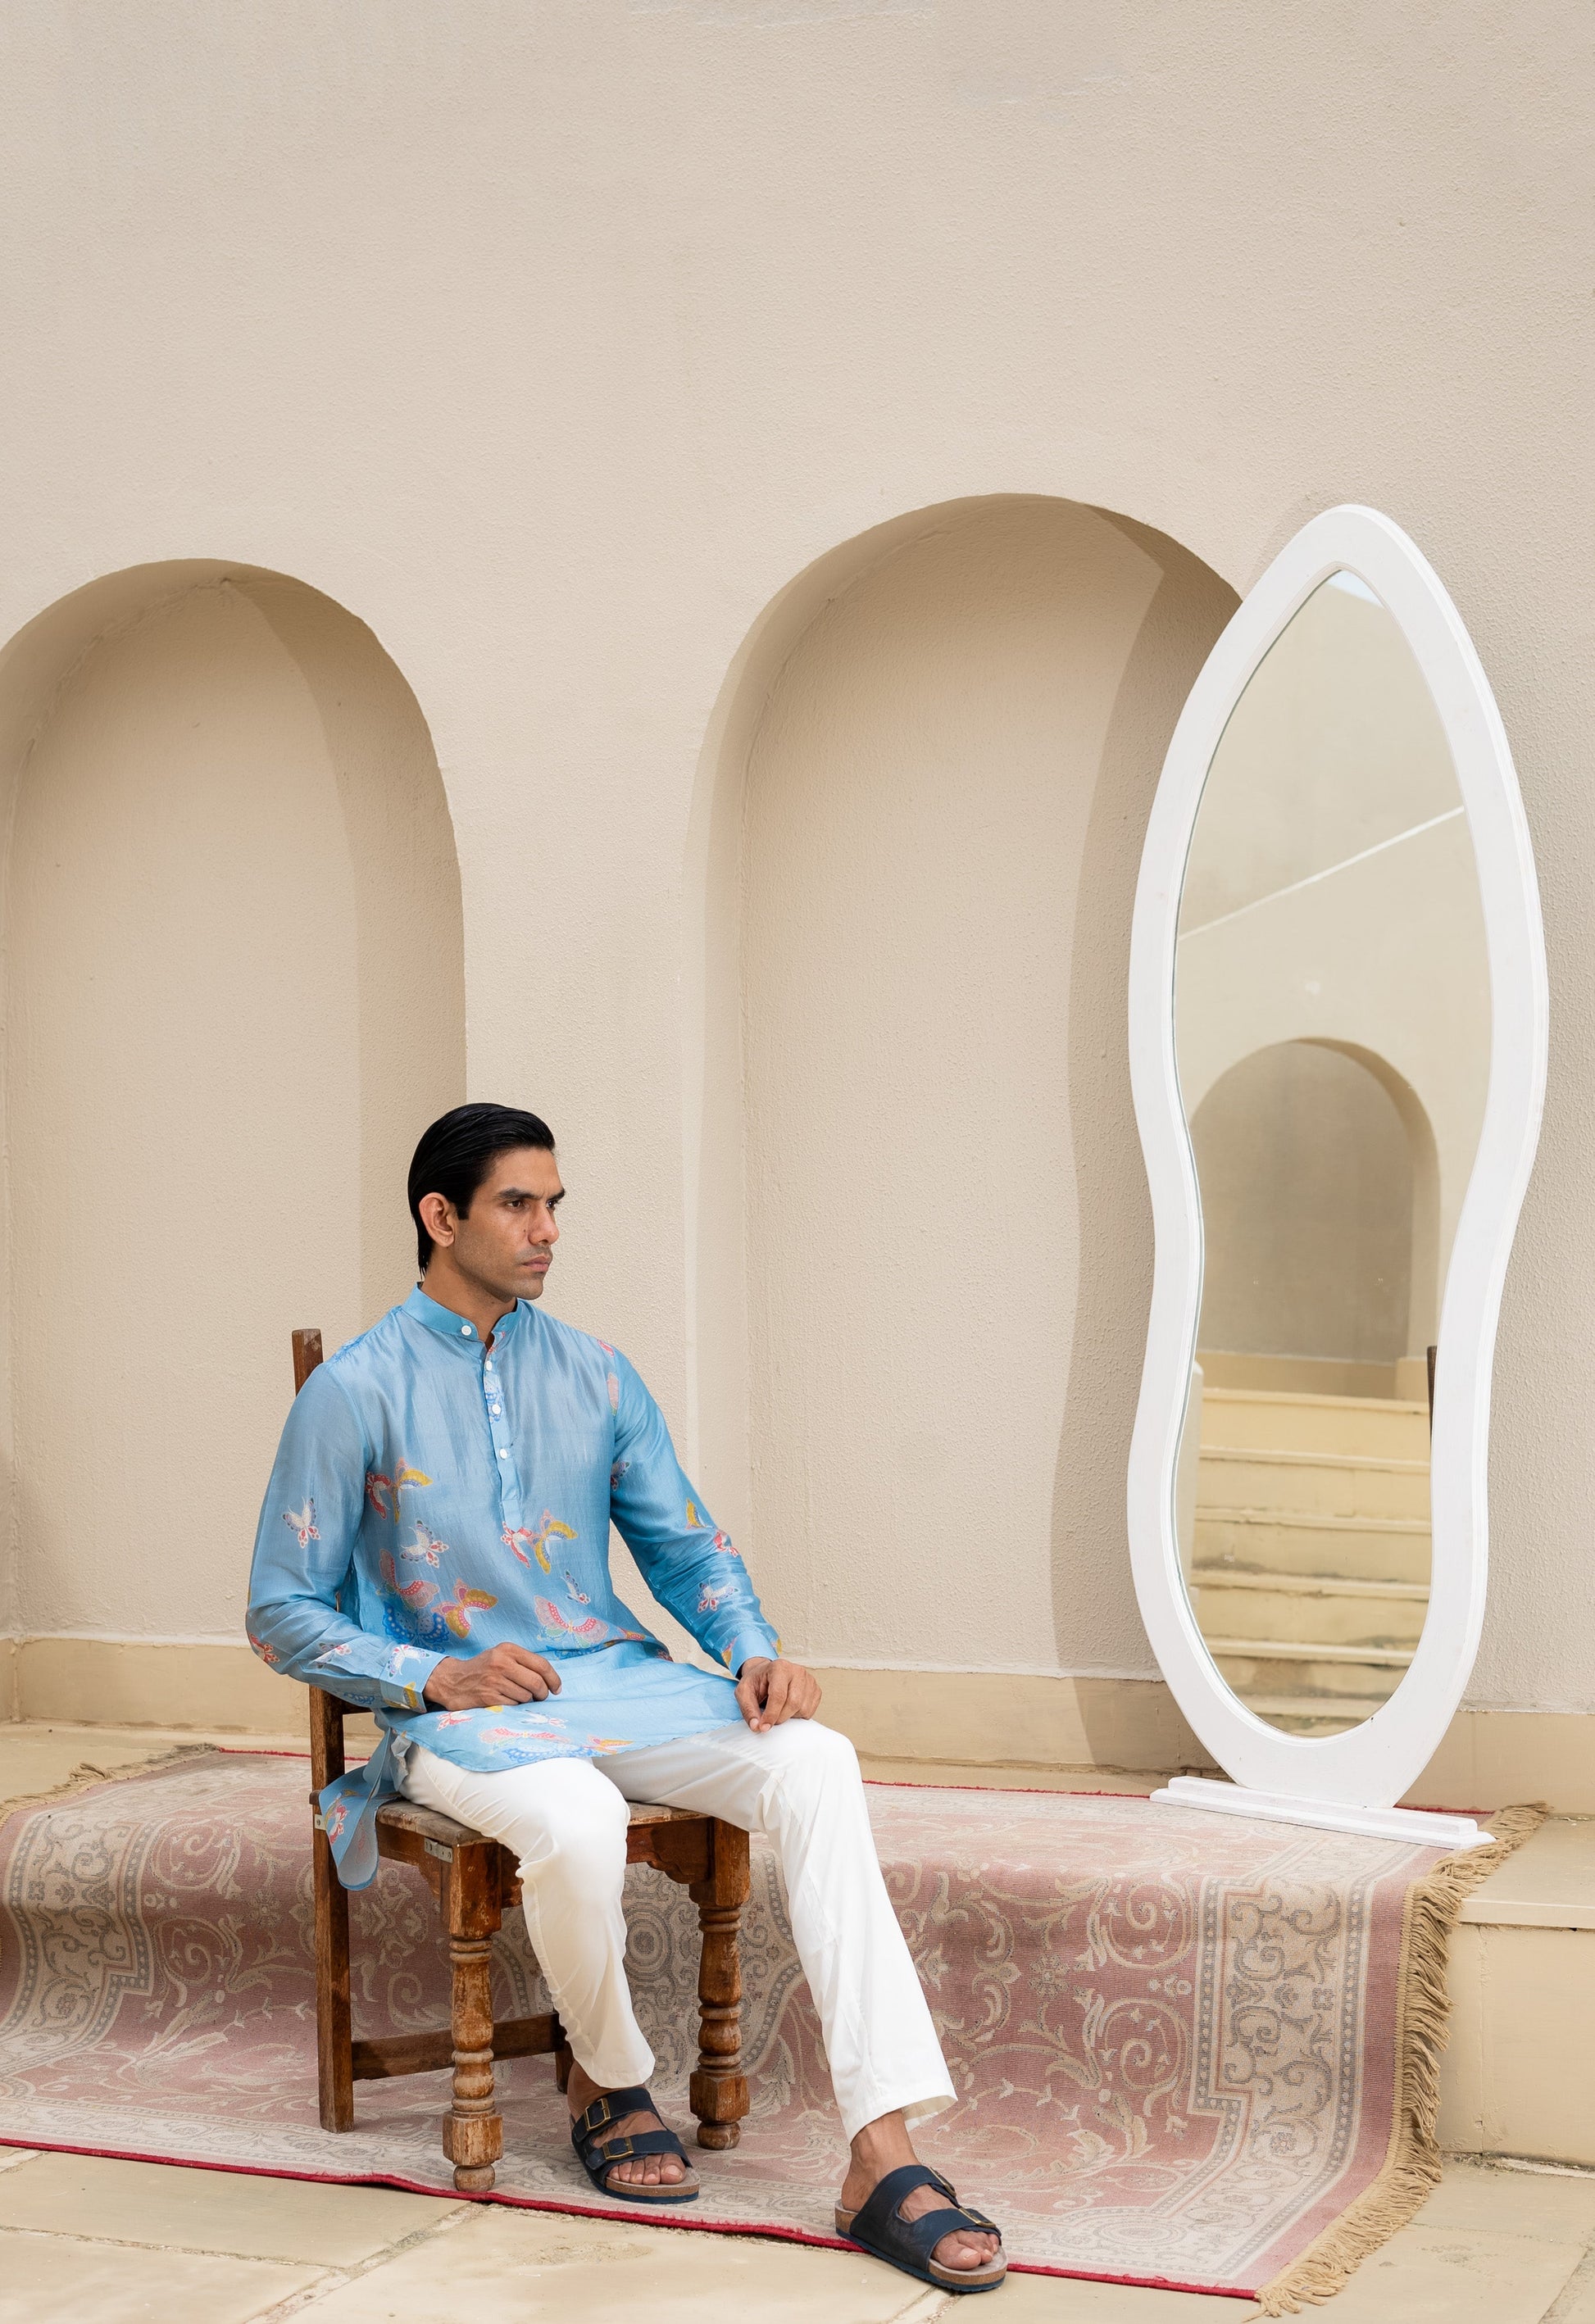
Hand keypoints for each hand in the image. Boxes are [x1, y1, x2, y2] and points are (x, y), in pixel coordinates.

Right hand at [423, 1643, 561, 1710]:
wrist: (452, 1680)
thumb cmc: (483, 1668)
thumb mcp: (501, 1655)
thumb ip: (523, 1662)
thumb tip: (550, 1679)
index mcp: (508, 1650)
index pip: (541, 1664)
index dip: (554, 1679)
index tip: (557, 1688)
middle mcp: (501, 1662)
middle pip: (537, 1683)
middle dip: (543, 1693)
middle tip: (540, 1697)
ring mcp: (494, 1680)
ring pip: (526, 1696)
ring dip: (526, 1700)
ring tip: (516, 1696)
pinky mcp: (488, 1697)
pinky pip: (513, 1705)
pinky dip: (514, 1706)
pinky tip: (505, 1700)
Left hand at [734, 1656, 820, 1732]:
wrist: (766, 1674)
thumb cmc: (757, 1681)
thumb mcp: (743, 1692)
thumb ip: (748, 1709)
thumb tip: (756, 1726)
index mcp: (779, 1667)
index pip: (779, 1695)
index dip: (771, 1715)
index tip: (764, 1727)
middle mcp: (797, 1671)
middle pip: (793, 1703)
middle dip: (780, 1717)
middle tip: (769, 1719)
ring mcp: (809, 1680)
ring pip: (803, 1709)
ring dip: (789, 1717)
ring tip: (778, 1709)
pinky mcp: (815, 1690)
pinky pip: (810, 1711)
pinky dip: (798, 1715)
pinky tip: (788, 1708)